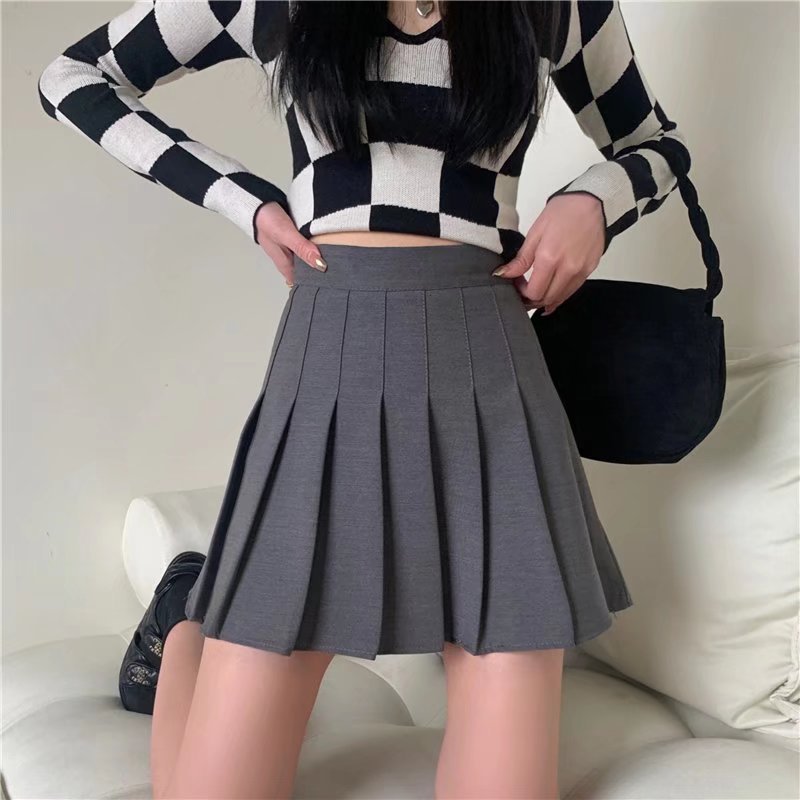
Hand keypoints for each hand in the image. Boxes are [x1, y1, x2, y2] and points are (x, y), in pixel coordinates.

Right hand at [254, 201, 327, 286]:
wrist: (256, 203)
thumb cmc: (266, 221)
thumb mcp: (287, 236)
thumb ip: (303, 249)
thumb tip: (320, 264)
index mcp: (286, 265)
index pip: (303, 283)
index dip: (316, 284)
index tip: (332, 283)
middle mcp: (289, 260)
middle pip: (307, 272)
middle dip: (320, 273)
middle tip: (337, 271)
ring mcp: (291, 250)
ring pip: (307, 260)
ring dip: (318, 259)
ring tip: (335, 259)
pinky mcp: (293, 240)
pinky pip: (306, 248)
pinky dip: (314, 247)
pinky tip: (323, 243)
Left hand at [493, 193, 605, 314]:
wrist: (592, 202)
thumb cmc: (564, 211)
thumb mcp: (536, 232)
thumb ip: (521, 259)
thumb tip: (504, 274)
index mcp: (550, 258)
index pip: (534, 292)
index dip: (522, 292)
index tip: (518, 283)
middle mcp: (567, 269)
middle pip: (546, 299)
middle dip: (532, 299)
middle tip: (524, 290)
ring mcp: (581, 271)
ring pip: (560, 298)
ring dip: (546, 299)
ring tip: (537, 290)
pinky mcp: (590, 270)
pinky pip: (572, 290)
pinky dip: (560, 294)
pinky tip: (552, 290)